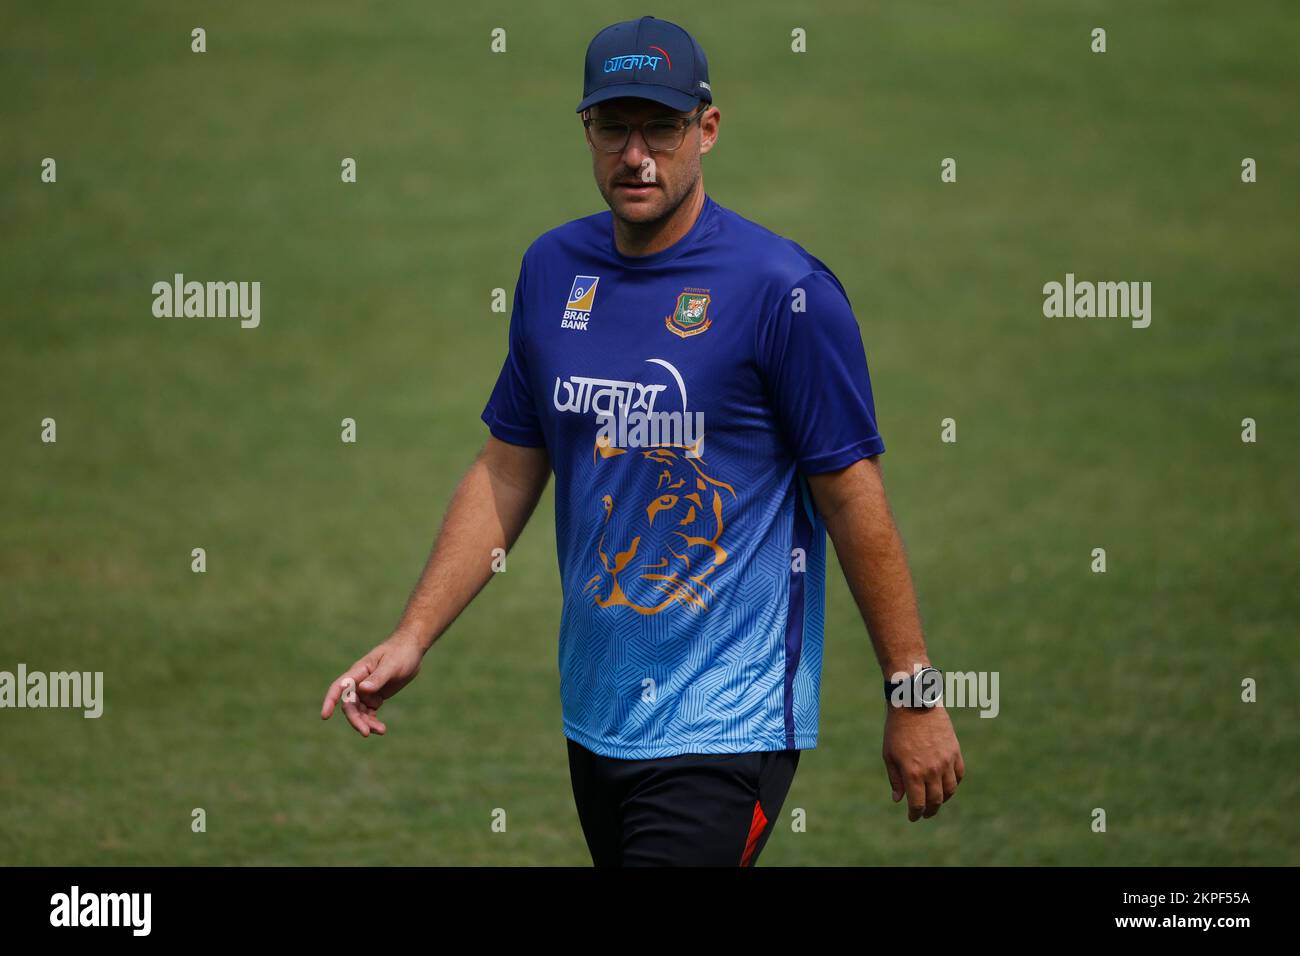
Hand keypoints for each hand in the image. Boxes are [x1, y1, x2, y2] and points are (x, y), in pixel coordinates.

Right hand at [320, 632, 425, 736]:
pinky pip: (369, 712)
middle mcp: (359, 683)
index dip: (330, 701)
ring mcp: (367, 690)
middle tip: (366, 733)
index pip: (339, 687)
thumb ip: (378, 678)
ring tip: (381, 730)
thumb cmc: (400, 653)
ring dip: (366, 723)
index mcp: (358, 672)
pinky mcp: (376, 696)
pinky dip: (372, 721)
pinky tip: (381, 729)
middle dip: (355, 720)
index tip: (325, 716)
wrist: (412, 649)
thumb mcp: (391, 665)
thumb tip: (363, 689)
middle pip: (350, 705)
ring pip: (359, 712)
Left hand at [882, 705, 964, 820]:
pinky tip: (946, 785)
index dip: (915, 814)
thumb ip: (895, 779)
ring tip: (936, 801)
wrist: (914, 704)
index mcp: (912, 772)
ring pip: (950, 790)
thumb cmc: (896, 729)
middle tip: (924, 814)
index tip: (912, 817)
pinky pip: (959, 775)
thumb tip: (898, 800)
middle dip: (929, 811)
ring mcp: (945, 761)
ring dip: (943, 799)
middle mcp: (931, 770)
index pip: (918, 803)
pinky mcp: (955, 751)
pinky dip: (954, 784)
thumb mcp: (889, 755)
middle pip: (935, 800)